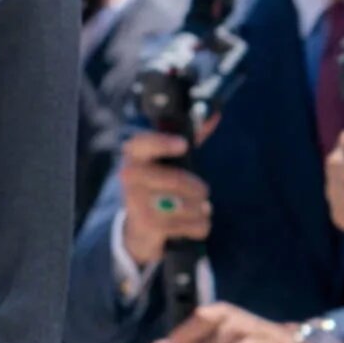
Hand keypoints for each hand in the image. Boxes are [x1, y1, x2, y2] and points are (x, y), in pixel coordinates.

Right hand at [119, 131, 212, 268]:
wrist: (139, 226)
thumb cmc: (159, 186)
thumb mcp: (169, 161)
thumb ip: (190, 137)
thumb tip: (214, 116)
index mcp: (134, 156)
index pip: (142, 144)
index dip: (162, 143)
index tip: (183, 144)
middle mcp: (129, 177)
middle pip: (174, 179)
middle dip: (197, 187)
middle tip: (203, 191)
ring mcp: (136, 203)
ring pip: (186, 205)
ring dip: (201, 209)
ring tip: (199, 208)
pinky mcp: (148, 225)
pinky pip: (190, 225)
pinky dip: (200, 226)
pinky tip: (194, 224)